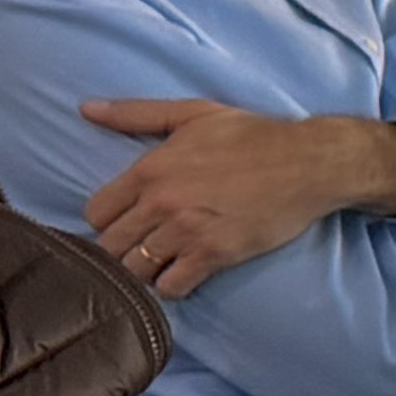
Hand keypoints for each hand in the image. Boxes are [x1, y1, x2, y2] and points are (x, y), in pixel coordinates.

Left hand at [79, 101, 395, 297]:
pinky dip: (171, 285)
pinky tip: (182, 273)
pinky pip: (171, 286)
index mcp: (150, 169)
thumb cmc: (252, 136)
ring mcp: (187, 232)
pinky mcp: (215, 255)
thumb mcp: (193, 114)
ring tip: (159, 262)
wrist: (309, 163)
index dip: (108, 220)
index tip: (126, 220)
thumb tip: (87, 109)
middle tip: (141, 245)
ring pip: (135, 270)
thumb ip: (136, 114)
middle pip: (110, 246)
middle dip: (120, 249)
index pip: (96, 212)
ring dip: (143, 270)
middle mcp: (161, 203)